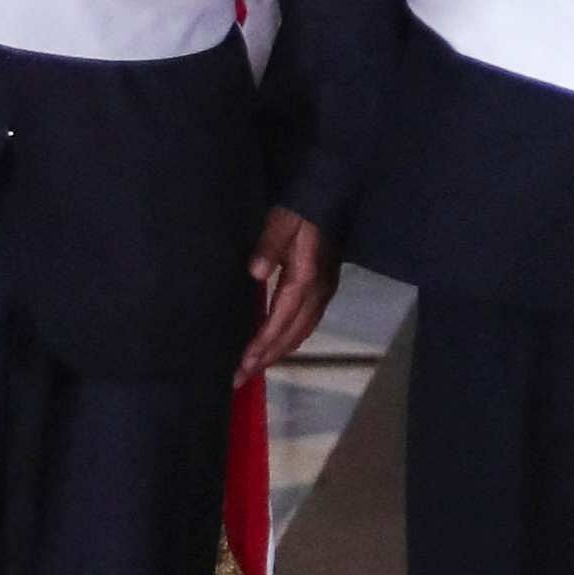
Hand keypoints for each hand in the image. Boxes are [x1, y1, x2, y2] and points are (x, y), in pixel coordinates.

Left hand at [237, 209, 335, 378]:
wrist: (333, 195)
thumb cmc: (302, 209)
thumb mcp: (281, 221)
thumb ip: (269, 245)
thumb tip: (254, 273)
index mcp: (306, 278)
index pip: (280, 320)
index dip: (261, 345)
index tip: (241, 365)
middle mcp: (318, 291)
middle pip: (293, 334)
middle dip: (267, 358)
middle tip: (240, 378)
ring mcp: (325, 290)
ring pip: (302, 332)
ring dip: (279, 352)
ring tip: (256, 368)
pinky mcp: (325, 287)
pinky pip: (308, 323)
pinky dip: (291, 339)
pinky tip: (278, 343)